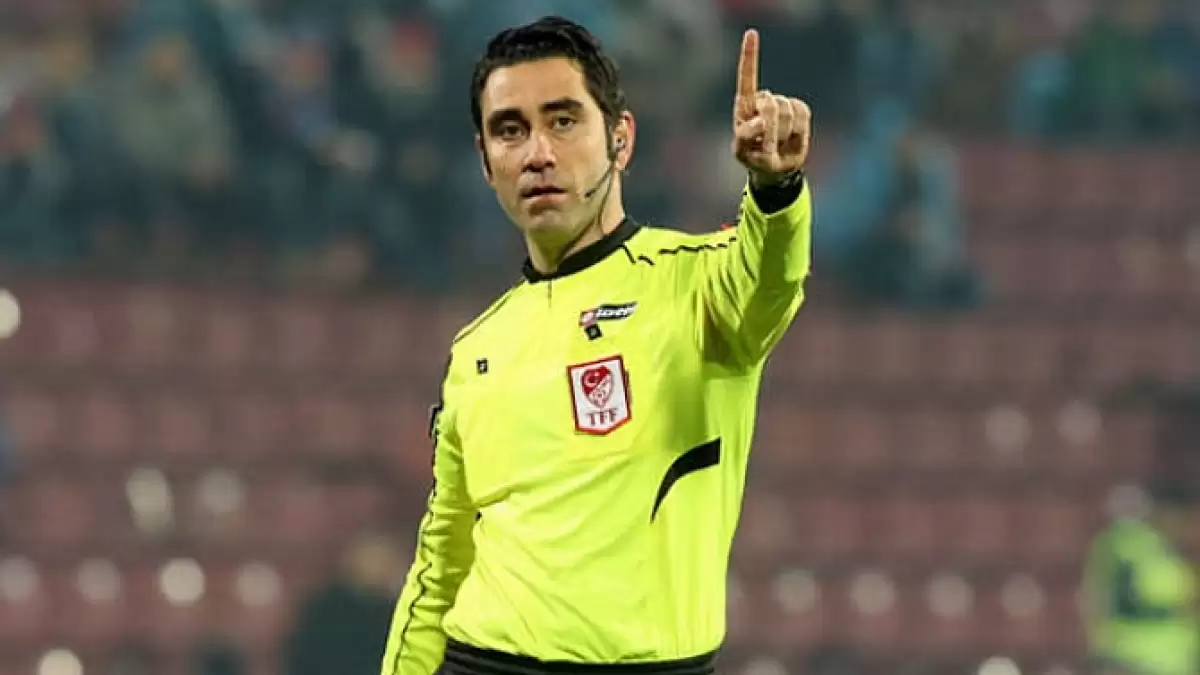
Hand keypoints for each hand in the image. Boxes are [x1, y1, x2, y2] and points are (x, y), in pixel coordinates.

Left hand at [731, 29, 811, 185]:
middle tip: (766, 145)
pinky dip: (798, 132)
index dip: (750, 55)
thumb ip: (745, 137)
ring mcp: (783, 104)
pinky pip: (803, 115)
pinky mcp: (800, 110)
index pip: (747, 77)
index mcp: (745, 105)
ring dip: (783, 134)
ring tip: (776, 143)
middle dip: (771, 129)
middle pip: (772, 104)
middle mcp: (763, 100)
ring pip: (788, 111)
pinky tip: (791, 138)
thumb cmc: (752, 157)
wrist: (775, 167)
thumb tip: (761, 122)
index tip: (751, 33)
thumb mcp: (742, 152)